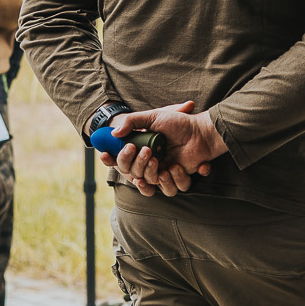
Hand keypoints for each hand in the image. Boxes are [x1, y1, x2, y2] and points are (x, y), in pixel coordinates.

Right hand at [105, 101, 224, 196]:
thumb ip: (132, 121)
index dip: (110, 159)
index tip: (104, 153)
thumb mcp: (152, 117)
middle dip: (138, 164)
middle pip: (133, 174)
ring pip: (150, 184)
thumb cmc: (176, 123)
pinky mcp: (178, 178)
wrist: (200, 131)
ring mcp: (163, 172)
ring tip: (161, 164)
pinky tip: (176, 167)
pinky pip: (172, 188)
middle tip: (147, 151)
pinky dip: (174, 179)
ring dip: (152, 174)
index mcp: (140, 150)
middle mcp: (149, 163)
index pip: (119, 160)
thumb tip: (114, 134)